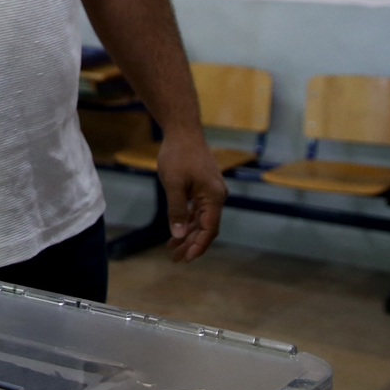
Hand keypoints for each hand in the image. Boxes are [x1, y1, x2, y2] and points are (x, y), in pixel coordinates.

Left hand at [157, 130, 226, 262]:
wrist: (183, 130)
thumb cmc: (178, 155)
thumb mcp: (173, 184)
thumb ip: (177, 210)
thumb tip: (178, 235)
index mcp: (214, 197)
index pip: (209, 229)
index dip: (198, 245)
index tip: (187, 259)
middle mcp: (217, 196)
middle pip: (206, 227)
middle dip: (191, 243)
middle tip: (175, 258)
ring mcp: (211, 192)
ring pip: (201, 220)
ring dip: (188, 234)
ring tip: (172, 249)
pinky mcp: (203, 187)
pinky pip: (198, 210)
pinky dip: (187, 220)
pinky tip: (177, 230)